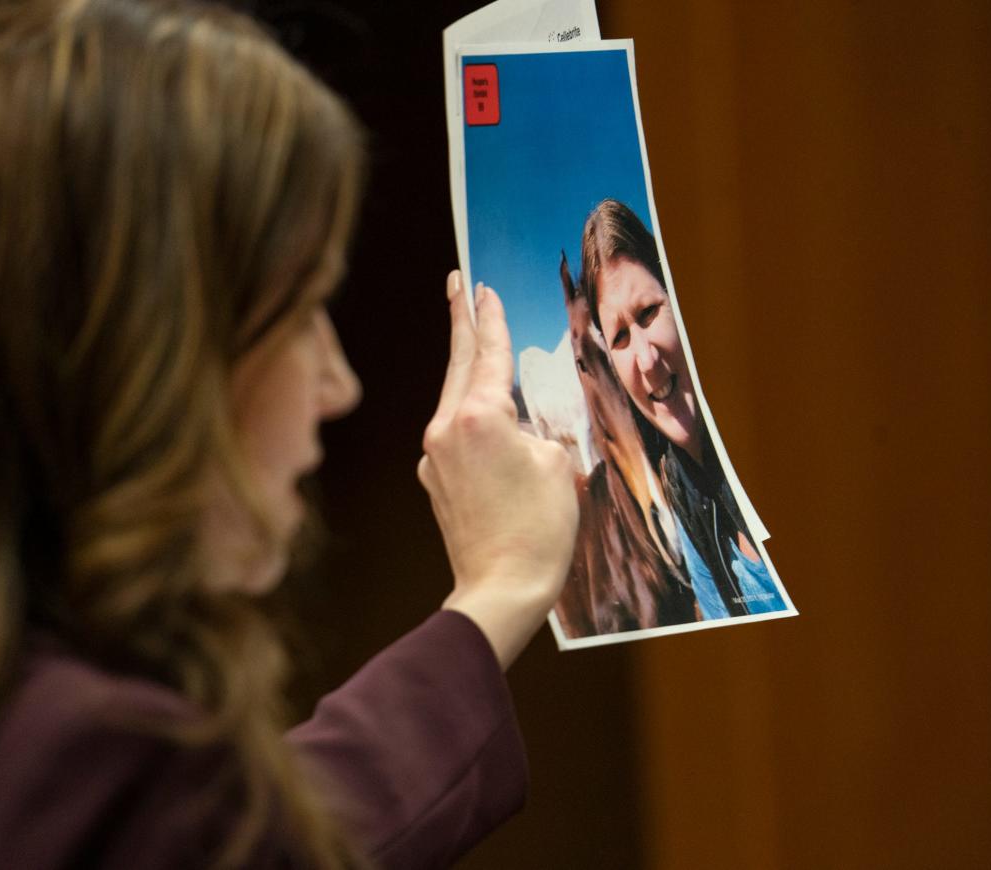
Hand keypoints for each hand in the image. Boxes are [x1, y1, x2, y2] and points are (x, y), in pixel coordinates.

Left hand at [418, 271, 578, 668]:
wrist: (501, 588)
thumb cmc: (539, 529)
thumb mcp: (557, 464)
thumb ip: (536, 431)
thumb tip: (518, 427)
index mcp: (479, 416)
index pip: (486, 352)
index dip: (489, 317)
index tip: (481, 285)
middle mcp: (446, 428)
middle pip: (458, 364)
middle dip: (460, 320)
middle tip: (457, 282)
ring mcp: (434, 456)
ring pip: (454, 402)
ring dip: (468, 375)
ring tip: (478, 346)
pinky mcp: (434, 481)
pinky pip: (454, 436)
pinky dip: (470, 422)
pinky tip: (489, 425)